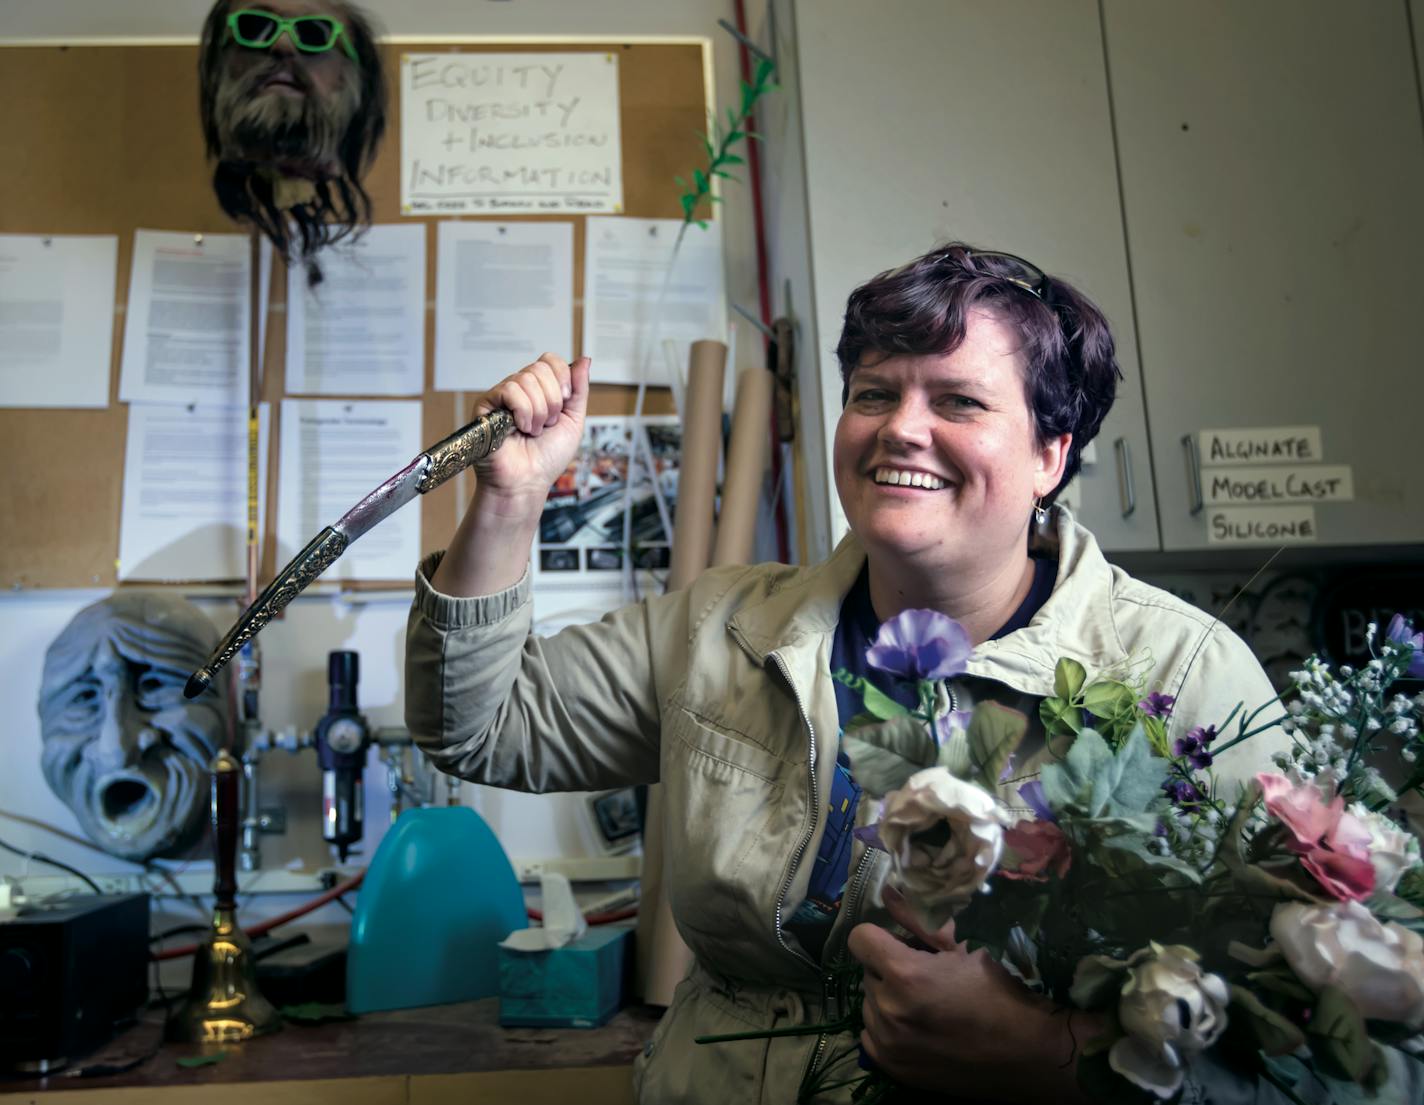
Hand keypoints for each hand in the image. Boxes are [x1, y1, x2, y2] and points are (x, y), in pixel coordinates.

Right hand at [473, 353, 589, 502]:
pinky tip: (519, 428)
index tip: (564, 403)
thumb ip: (579, 389)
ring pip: (527, 379)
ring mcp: (502, 396)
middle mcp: (520, 389)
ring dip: (539, 411)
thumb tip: (584, 360)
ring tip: (533, 430)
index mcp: (539, 391)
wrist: (528, 482)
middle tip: (547, 424)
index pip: (550, 361)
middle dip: (552, 401)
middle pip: (541, 368)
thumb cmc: (547, 458)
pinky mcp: (486, 404)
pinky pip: (510, 390)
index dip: (562, 378)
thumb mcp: (573, 420)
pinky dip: (523, 412)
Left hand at [847, 886, 1093, 1102]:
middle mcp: (888, 1010)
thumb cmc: (999, 990)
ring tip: (925, 1004)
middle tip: (925, 976)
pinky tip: (919, 1028)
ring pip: (870, 1004)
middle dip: (889, 969)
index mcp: (904, 975)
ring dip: (888, 999)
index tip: (900, 944)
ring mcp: (888, 1043)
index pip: (860, 939)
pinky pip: (872, 1035)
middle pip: (868, 972)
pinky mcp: (892, 1067)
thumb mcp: (960, 948)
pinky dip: (888, 1028)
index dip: (880, 937)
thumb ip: (917, 919)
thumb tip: (887, 891)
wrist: (1027, 1052)